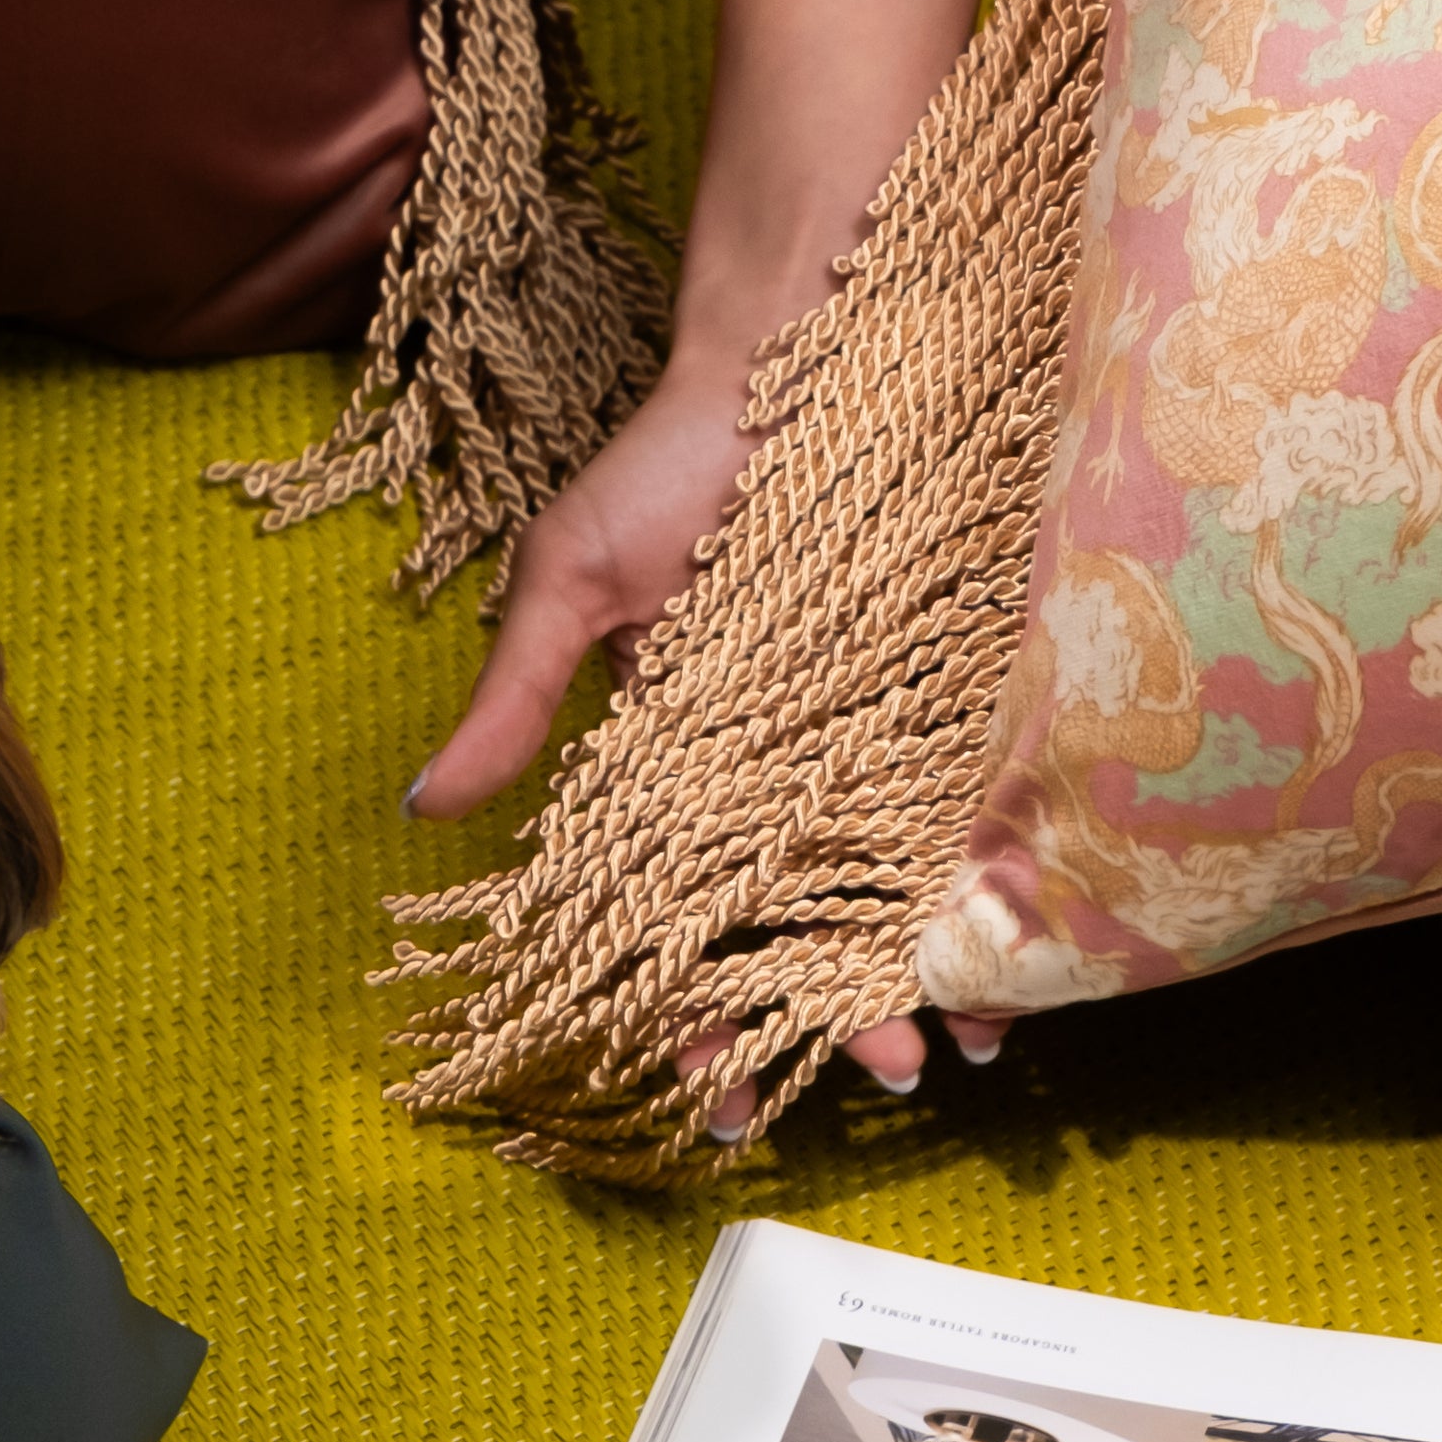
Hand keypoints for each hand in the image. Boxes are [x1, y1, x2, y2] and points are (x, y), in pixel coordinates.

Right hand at [404, 362, 997, 1121]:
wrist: (818, 352)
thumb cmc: (676, 461)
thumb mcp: (574, 573)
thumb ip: (515, 693)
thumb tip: (423, 809)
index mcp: (691, 771)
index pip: (688, 915)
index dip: (696, 1010)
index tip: (710, 1089)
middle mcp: (790, 775)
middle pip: (809, 928)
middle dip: (829, 1018)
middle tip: (865, 1078)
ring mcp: (880, 744)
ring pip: (899, 894)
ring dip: (920, 977)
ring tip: (942, 1050)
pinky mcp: (967, 701)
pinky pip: (986, 815)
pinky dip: (1001, 890)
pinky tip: (1018, 954)